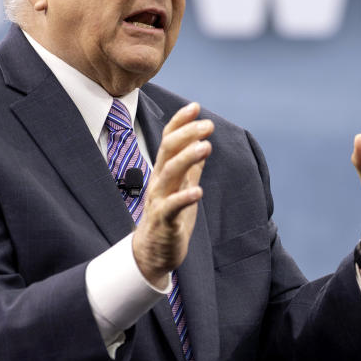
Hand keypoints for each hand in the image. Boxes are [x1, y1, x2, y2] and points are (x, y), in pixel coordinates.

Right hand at [133, 103, 213, 284]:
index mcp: (164, 172)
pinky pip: (171, 207)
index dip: (180, 123)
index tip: (195, 107)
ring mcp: (159, 200)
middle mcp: (159, 182)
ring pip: (170, 174)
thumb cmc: (169, 219)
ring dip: (187, 159)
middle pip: (168, 151)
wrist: (153, 254)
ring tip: (206, 147)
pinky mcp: (164, 221)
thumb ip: (192, 168)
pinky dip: (184, 198)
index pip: (169, 140)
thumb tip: (202, 143)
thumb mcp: (182, 188)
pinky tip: (199, 191)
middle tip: (208, 124)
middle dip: (187, 134)